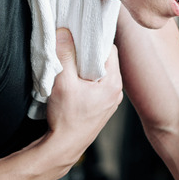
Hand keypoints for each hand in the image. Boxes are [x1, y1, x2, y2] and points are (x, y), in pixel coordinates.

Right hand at [44, 28, 122, 168]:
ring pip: (98, 74)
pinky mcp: (100, 108)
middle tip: (69, 50)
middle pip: (103, 61)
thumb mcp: (63, 82)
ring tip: (68, 66)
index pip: (108, 49)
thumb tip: (65, 31)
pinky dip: (83, 80)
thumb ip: (65, 54)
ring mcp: (109, 101)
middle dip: (86, 54)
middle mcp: (116, 92)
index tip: (77, 37)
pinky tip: (70, 83)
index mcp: (114, 83)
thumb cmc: (67, 119)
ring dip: (83, 68)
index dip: (92, 41)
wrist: (63, 148)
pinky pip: (94, 86)